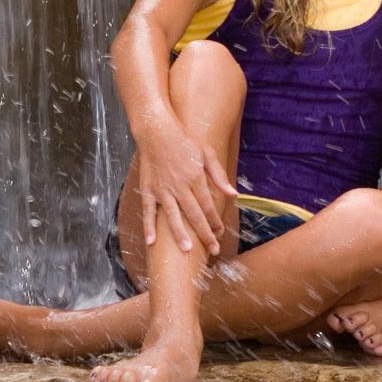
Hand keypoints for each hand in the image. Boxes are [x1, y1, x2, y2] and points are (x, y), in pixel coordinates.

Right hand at [133, 128, 237, 256]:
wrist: (156, 130)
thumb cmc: (184, 139)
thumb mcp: (207, 152)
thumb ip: (219, 175)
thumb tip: (233, 194)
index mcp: (196, 177)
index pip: (208, 206)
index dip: (215, 221)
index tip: (220, 233)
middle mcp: (180, 186)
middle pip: (194, 215)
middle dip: (205, 234)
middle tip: (213, 249)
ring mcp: (162, 189)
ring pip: (173, 216)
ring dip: (180, 234)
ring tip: (187, 251)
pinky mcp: (148, 189)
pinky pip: (148, 211)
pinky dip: (148, 226)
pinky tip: (151, 242)